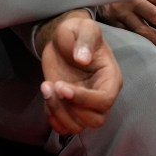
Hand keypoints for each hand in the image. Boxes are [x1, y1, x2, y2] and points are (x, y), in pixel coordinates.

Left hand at [36, 11, 122, 134]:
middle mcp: (101, 95)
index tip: (62, 86)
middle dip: (71, 108)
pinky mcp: (69, 108)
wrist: (63, 40)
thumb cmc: (77, 32)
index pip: (104, 100)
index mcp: (110, 78)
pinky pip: (64, 127)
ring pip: (78, 126)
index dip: (84, 98)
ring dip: (58, 112)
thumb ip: (85, 40)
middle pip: (95, 120)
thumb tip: (83, 58)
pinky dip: (52, 118)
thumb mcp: (84, 28)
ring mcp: (85, 105)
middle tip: (54, 85)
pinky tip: (46, 95)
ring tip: (46, 87)